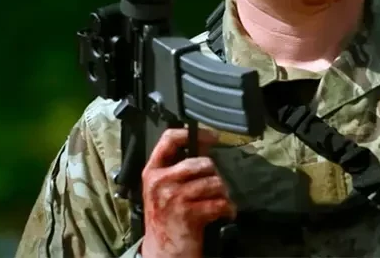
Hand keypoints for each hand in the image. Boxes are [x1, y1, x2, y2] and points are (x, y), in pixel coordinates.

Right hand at [139, 128, 235, 257]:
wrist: (163, 251)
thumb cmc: (165, 218)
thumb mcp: (163, 188)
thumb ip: (178, 166)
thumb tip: (203, 143)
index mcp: (152, 172)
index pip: (169, 139)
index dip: (193, 133)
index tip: (210, 136)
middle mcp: (160, 182)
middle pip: (200, 162)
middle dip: (214, 173)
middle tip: (214, 184)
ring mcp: (173, 198)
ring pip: (213, 182)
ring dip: (222, 193)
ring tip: (218, 200)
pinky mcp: (188, 214)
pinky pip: (219, 202)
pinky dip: (227, 208)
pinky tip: (224, 212)